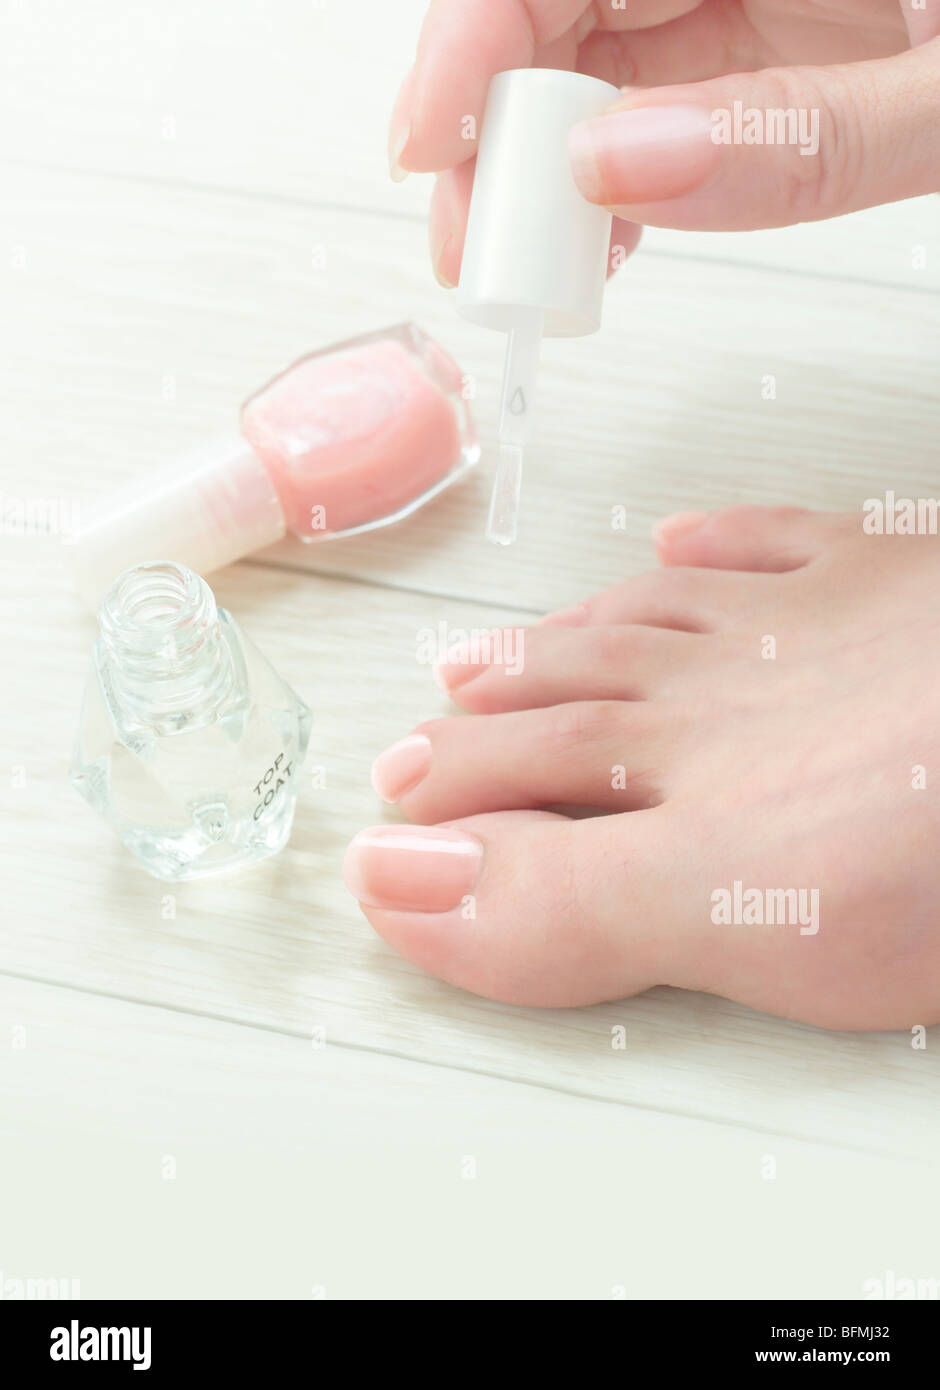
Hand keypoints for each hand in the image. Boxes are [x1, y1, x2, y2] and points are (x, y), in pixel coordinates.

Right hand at [389, 2, 939, 286]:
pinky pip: (653, 101)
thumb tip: (618, 175)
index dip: (473, 37)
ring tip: (532, 271)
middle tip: (479, 248)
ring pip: (594, 61)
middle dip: (494, 125)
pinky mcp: (770, 47)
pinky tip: (601, 243)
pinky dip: (614, 181)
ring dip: (542, 170)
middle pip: (558, 3)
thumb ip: (801, 138)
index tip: (432, 144)